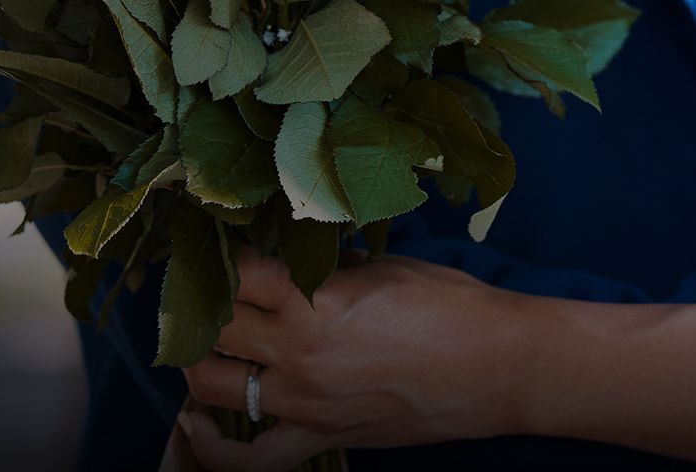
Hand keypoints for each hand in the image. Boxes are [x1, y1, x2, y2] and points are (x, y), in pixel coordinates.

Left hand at [178, 248, 546, 470]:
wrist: (499, 367)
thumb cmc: (454, 308)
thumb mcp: (389, 266)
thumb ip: (334, 265)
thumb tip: (303, 258)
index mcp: (315, 300)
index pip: (239, 272)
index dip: (225, 255)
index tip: (224, 245)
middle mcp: (298, 352)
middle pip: (214, 326)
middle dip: (206, 302)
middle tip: (213, 287)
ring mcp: (304, 402)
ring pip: (211, 385)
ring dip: (201, 360)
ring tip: (209, 342)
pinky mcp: (320, 436)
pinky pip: (247, 459)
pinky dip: (211, 446)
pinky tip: (197, 421)